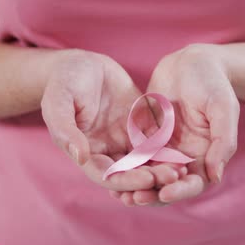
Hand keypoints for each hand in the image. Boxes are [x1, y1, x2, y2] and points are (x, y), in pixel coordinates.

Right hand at [41, 49, 181, 193]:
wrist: (80, 63)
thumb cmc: (62, 83)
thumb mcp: (58, 103)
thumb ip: (66, 130)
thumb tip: (80, 157)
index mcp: (85, 152)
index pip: (107, 175)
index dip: (127, 180)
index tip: (147, 180)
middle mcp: (107, 151)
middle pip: (130, 173)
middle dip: (151, 178)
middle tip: (173, 177)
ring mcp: (124, 140)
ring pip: (146, 161)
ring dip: (163, 167)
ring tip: (183, 169)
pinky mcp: (139, 126)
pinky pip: (156, 140)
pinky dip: (169, 149)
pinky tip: (185, 151)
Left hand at [111, 44, 239, 204]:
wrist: (192, 62)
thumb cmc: (214, 83)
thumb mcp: (223, 108)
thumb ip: (223, 141)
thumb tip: (215, 176)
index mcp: (206, 156)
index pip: (194, 183)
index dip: (180, 191)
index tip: (165, 193)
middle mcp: (184, 158)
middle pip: (168, 185)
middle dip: (152, 194)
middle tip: (133, 199)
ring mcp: (164, 149)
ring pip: (148, 175)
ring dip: (135, 187)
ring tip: (117, 194)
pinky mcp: (146, 138)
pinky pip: (134, 157)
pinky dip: (124, 167)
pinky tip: (108, 173)